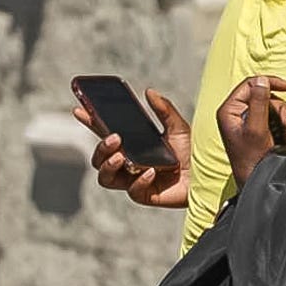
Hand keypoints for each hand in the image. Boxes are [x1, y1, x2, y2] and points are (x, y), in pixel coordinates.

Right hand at [73, 88, 190, 207]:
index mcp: (131, 144)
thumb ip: (163, 110)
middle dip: (101, 147)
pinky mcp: (143, 194)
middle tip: (115, 137)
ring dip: (108, 166)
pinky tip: (150, 172)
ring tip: (122, 157)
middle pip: (98, 157)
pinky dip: (139, 180)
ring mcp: (132, 179)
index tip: (79, 110)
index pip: (104, 133)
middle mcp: (127, 162)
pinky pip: (131, 189)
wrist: (206, 174)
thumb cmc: (190, 152)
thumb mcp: (177, 127)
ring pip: (105, 177)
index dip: (89, 122)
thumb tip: (149, 92)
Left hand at [216, 76, 285, 185]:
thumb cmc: (252, 159)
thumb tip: (262, 80)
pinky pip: (276, 118)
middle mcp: (238, 113)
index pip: (250, 84)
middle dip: (280, 110)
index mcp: (230, 110)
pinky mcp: (260, 128)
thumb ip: (259, 102)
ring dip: (285, 119)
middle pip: (265, 96)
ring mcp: (249, 121)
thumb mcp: (256, 128)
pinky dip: (285, 126)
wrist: (257, 180)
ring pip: (273, 107)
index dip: (269, 83)